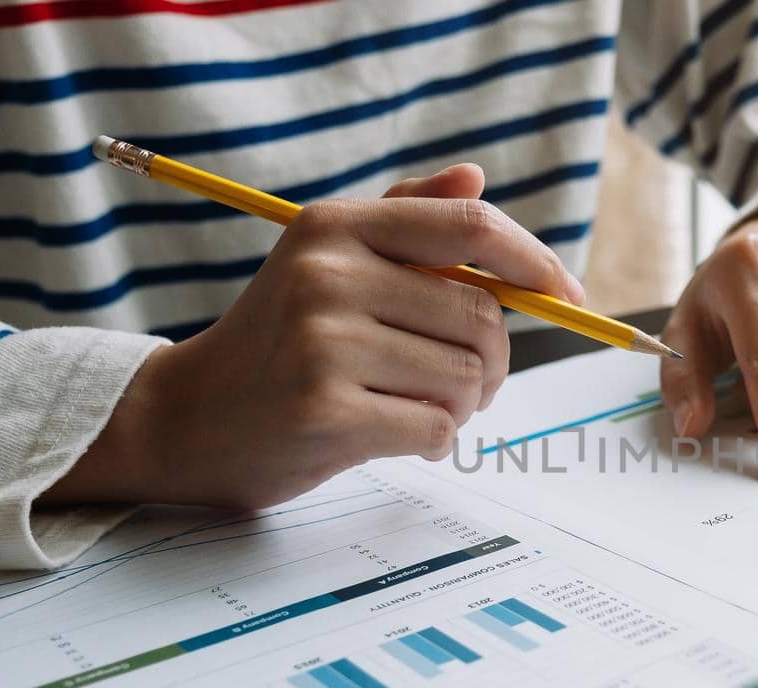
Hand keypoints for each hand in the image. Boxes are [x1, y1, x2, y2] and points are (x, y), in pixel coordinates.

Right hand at [42, 164, 583, 508]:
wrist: (186, 418)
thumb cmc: (277, 343)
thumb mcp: (328, 263)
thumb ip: (404, 218)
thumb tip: (477, 175)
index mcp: (336, 227)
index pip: (471, 227)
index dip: (537, 264)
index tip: (570, 297)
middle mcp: (328, 274)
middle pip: (484, 316)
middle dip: (494, 362)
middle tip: (467, 384)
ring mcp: (323, 343)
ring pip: (467, 380)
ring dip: (461, 407)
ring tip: (413, 407)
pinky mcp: (325, 411)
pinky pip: (436, 428)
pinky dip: (434, 442)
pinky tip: (395, 436)